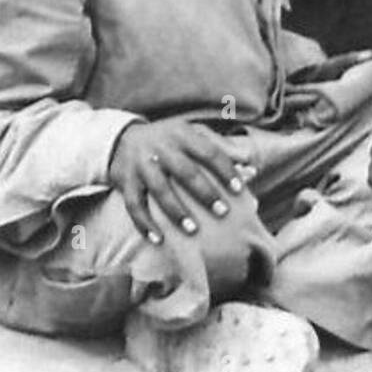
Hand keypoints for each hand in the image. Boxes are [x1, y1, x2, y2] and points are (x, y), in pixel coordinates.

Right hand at [109, 120, 251, 244]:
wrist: (121, 137)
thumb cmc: (168, 138)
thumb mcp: (193, 132)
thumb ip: (220, 146)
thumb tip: (250, 163)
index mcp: (183, 134)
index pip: (209, 152)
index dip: (225, 170)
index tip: (240, 189)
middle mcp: (162, 148)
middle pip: (186, 172)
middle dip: (205, 193)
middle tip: (223, 212)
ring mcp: (142, 165)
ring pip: (160, 190)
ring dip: (176, 212)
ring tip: (193, 230)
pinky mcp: (126, 181)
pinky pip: (134, 205)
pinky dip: (145, 223)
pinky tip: (158, 238)